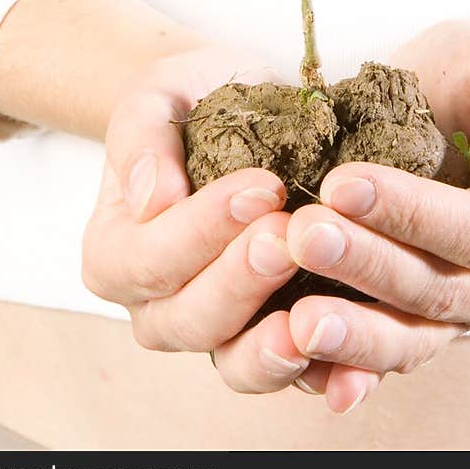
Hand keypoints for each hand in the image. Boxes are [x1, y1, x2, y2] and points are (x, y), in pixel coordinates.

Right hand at [82, 47, 378, 406]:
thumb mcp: (159, 93)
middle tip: (288, 237)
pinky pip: (293, 373)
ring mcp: (217, 330)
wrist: (249, 104)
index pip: (147, 259)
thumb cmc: (193, 96)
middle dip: (239, 282)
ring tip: (310, 318)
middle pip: (187, 319)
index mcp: (115, 253)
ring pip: (233, 361)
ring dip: (271, 347)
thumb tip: (150, 197)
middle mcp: (157, 306)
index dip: (201, 231)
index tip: (261, 188)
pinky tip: (354, 365)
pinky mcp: (273, 339)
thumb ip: (142, 137)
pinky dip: (323, 375)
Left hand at [278, 22, 469, 392]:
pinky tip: (296, 362)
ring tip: (296, 320)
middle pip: (436, 290)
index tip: (341, 184)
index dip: (409, 213)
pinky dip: (341, 368)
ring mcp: (458, 314)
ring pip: (407, 338)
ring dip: (352, 333)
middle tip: (301, 235)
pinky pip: (378, 357)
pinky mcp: (410, 324)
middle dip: (366, 265)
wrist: (450, 98)